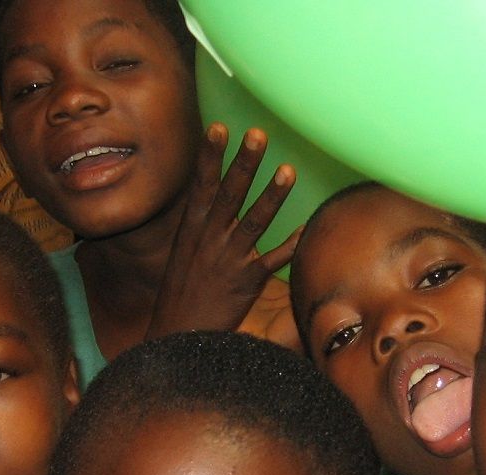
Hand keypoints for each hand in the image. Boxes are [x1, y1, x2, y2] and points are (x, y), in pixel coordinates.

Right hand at [147, 123, 299, 337]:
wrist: (177, 336)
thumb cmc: (181, 295)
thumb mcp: (183, 255)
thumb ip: (201, 227)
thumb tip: (213, 201)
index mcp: (191, 230)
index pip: (201, 186)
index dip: (210, 156)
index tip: (218, 127)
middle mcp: (209, 240)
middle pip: (230, 195)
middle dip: (244, 163)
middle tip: (258, 134)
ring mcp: (228, 260)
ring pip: (254, 222)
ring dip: (272, 195)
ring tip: (288, 170)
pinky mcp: (246, 282)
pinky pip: (274, 260)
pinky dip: (291, 243)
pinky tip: (307, 226)